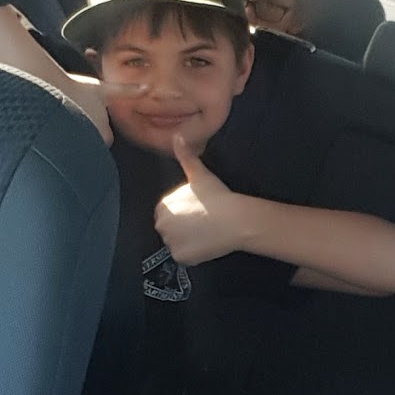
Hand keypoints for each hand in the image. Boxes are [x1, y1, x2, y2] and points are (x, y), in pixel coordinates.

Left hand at [154, 134, 252, 264]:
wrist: (233, 219)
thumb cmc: (216, 195)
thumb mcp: (199, 174)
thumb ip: (186, 156)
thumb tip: (177, 136)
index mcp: (162, 206)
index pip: (168, 212)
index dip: (185, 212)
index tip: (199, 211)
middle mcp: (161, 225)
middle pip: (171, 228)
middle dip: (184, 227)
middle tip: (204, 223)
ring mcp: (170, 243)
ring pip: (178, 243)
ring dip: (189, 240)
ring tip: (207, 233)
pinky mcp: (182, 257)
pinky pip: (185, 256)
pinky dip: (194, 253)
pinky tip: (207, 244)